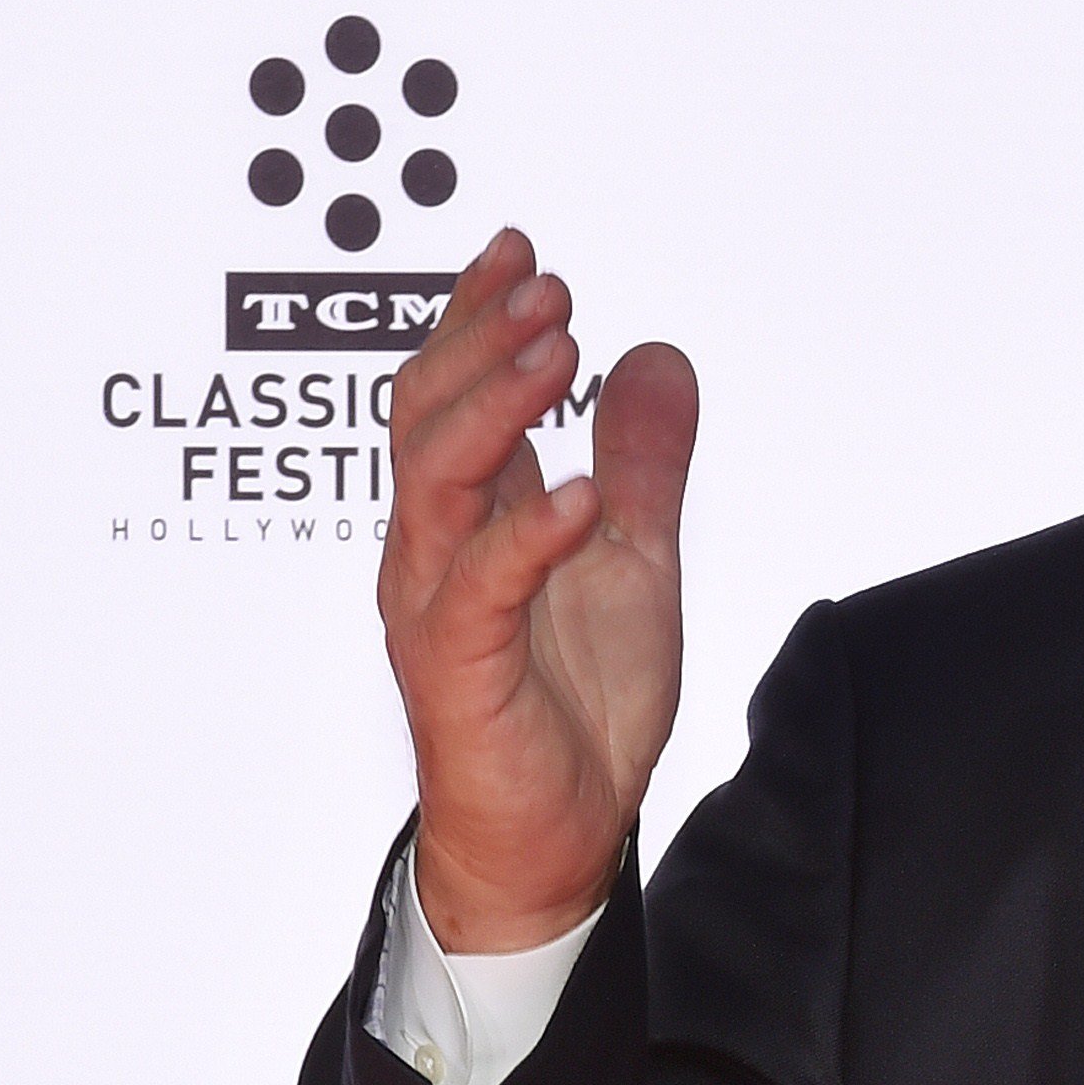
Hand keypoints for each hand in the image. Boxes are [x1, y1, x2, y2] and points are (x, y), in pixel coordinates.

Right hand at [378, 229, 698, 953]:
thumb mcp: (634, 558)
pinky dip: (526, 532)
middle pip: (427, 413)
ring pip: (435, 479)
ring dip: (495, 405)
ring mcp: (438, 602)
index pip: (451, 391)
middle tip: (546, 286)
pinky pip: (480, 586)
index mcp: (469, 517)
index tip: (518, 249)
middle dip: (481, 339)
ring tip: (554, 349)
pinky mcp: (460, 665)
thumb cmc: (575, 708)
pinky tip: (574, 492)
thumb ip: (639, 462)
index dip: (476, 314)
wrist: (555, 834)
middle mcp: (436, 548)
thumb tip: (657, 359)